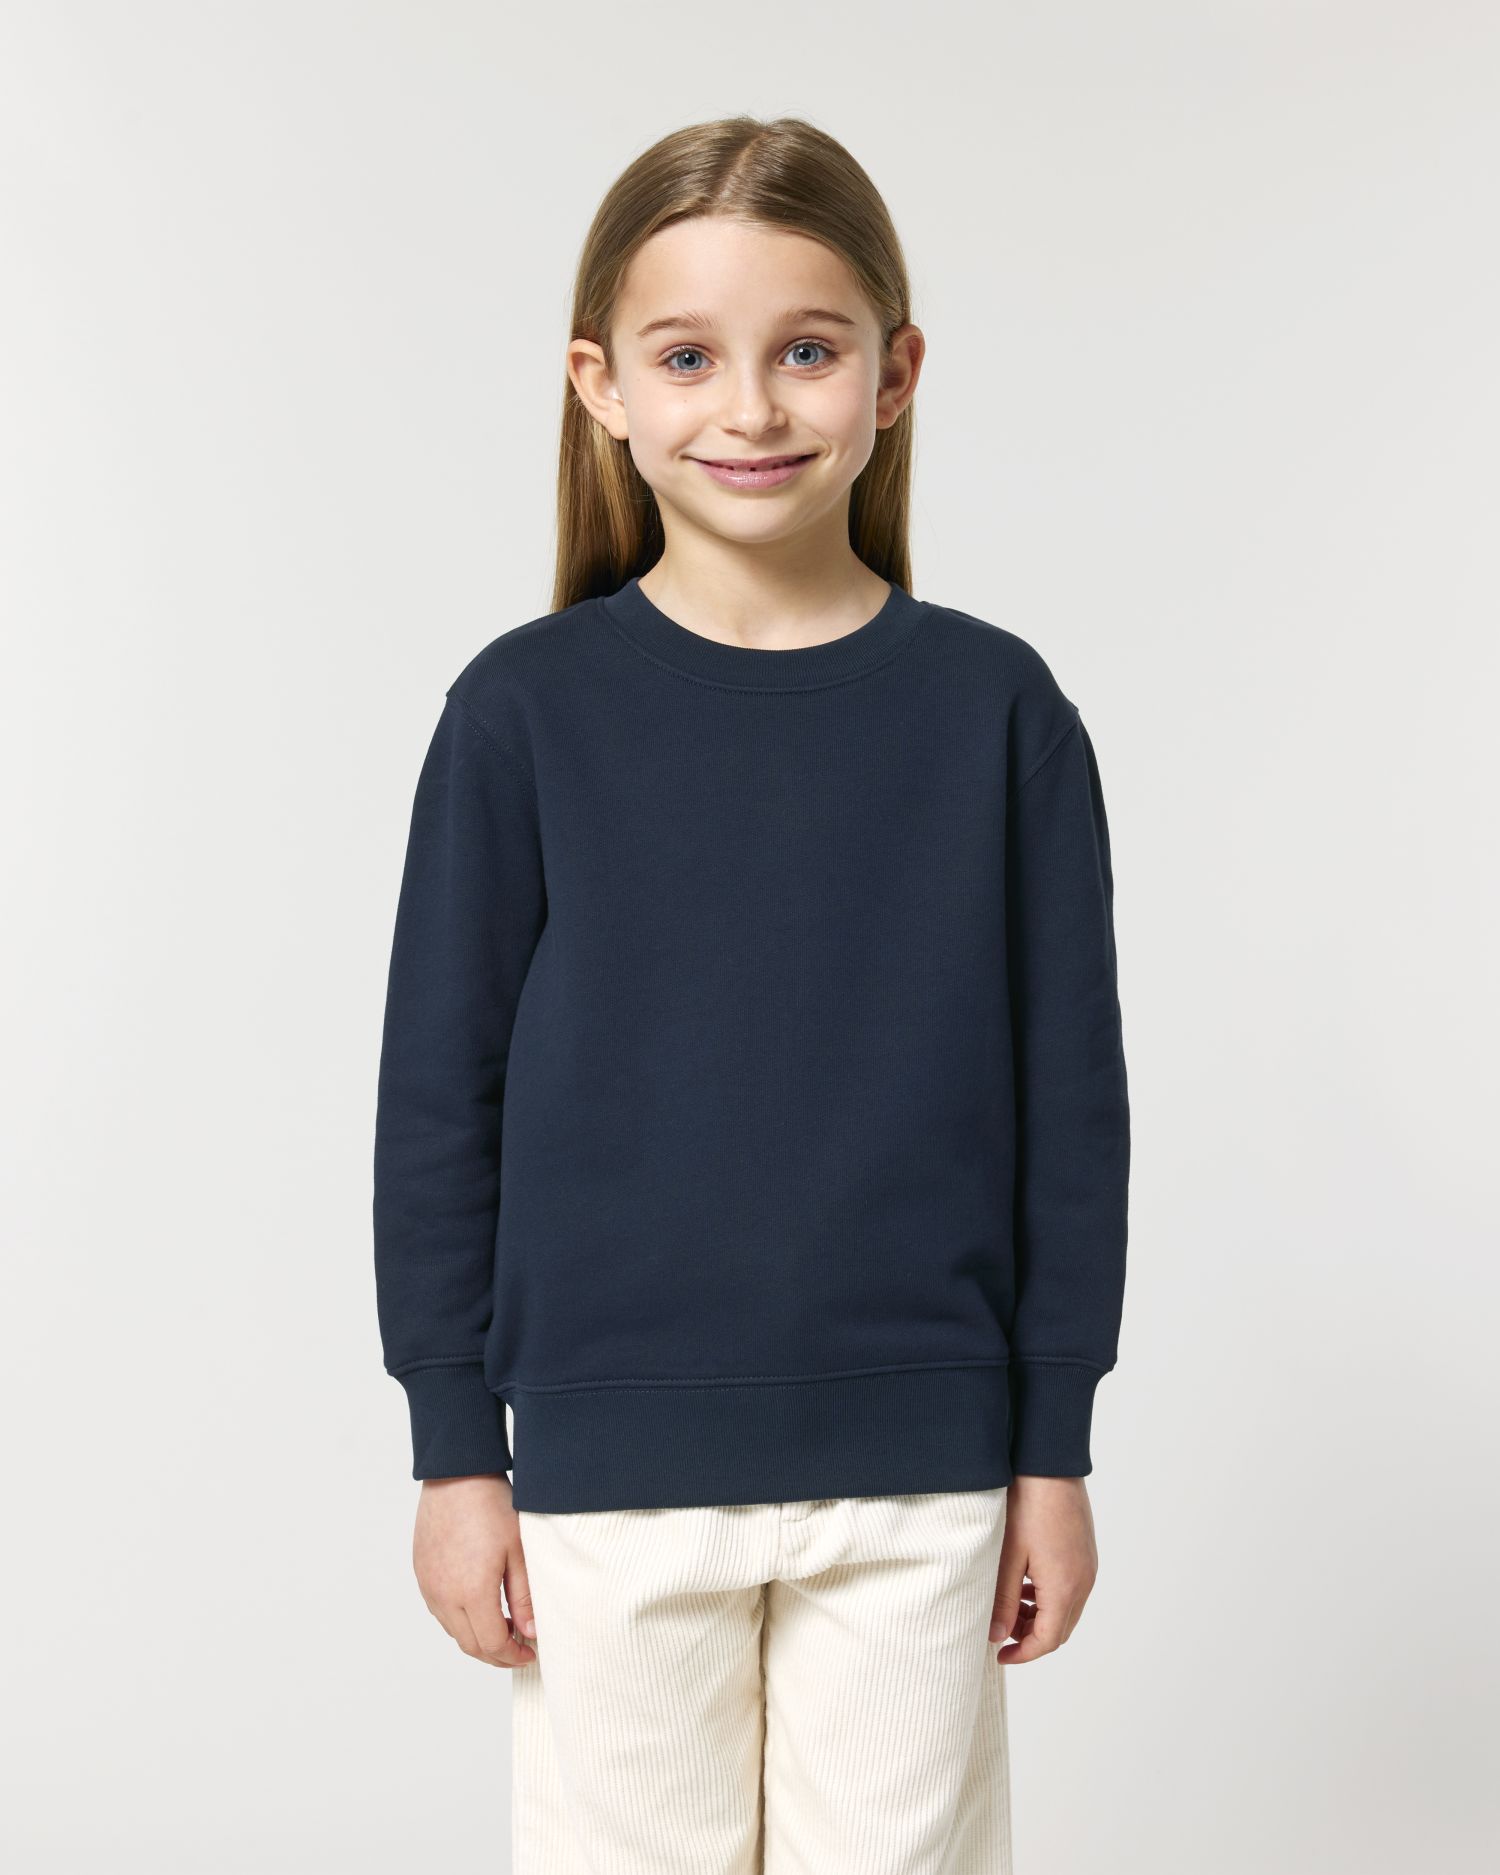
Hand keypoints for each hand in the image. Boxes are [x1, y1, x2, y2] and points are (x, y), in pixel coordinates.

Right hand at [412, 1474, 536, 1668]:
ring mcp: (428, 1585)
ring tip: (502, 1626)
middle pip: (470, 1645)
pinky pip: (440, 1610)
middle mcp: (443, 1595)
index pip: (491, 1644)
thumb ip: (524, 1597)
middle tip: (518, 1647)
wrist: (456, 1475)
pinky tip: (478, 1606)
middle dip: (496, 1654)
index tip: (529, 1652)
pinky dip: (460, 1620)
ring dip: (477, 1638)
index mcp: (470, 1592)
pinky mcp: (421, 1573)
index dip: (512, 1655)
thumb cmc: (491, 1506)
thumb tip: (530, 1633)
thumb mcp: (518, 1551)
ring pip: (453, 1630)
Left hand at [988, 1475, 1098, 1663]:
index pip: (1047, 1640)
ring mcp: (1087, 1567)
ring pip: (1066, 1610)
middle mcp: (1083, 1582)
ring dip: (1040, 1616)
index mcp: (1065, 1588)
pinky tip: (1026, 1582)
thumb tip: (996, 1635)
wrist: (1050, 1463)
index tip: (998, 1655)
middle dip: (1030, 1637)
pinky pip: (1071, 1588)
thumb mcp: (1007, 1556)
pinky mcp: (1085, 1552)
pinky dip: (1049, 1597)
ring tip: (1009, 1604)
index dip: (1022, 1654)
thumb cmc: (1027, 1505)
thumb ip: (1003, 1599)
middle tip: (1000, 1629)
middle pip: (1060, 1629)